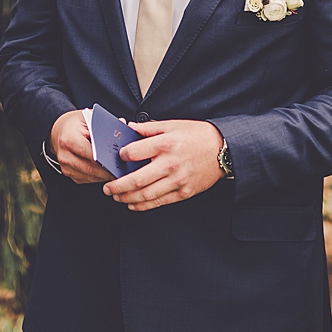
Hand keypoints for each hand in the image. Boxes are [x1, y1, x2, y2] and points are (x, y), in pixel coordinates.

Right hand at [51, 109, 114, 184]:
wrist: (56, 131)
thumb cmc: (73, 124)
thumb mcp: (86, 117)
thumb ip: (102, 123)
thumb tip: (121, 124)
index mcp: (68, 139)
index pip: (88, 153)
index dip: (104, 159)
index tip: (117, 160)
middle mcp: (64, 155)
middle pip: (91, 169)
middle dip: (108, 170)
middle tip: (122, 169)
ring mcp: (66, 167)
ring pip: (91, 177)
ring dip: (104, 175)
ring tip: (117, 170)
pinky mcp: (69, 174)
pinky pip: (88, 180)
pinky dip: (98, 177)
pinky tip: (105, 171)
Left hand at [103, 118, 223, 209]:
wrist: (223, 149)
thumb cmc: (196, 135)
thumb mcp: (171, 125)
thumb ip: (147, 128)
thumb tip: (127, 128)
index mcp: (165, 144)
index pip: (133, 153)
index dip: (120, 157)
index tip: (115, 159)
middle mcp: (170, 164)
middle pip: (137, 179)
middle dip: (118, 186)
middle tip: (107, 188)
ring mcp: (178, 180)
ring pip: (147, 194)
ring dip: (127, 198)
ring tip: (116, 197)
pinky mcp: (184, 192)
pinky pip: (160, 201)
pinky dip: (144, 205)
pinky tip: (133, 205)